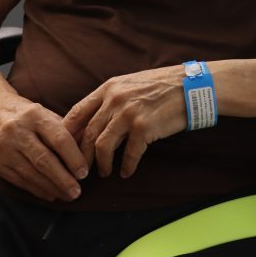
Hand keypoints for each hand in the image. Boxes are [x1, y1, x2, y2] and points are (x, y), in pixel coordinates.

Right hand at [0, 91, 87, 201]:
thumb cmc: (25, 114)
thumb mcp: (44, 113)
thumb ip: (64, 130)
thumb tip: (86, 152)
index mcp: (34, 114)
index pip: (59, 139)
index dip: (74, 158)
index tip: (84, 173)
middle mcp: (15, 130)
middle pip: (44, 160)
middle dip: (63, 179)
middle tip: (77, 192)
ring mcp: (0, 147)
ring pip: (30, 173)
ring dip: (51, 188)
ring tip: (67, 195)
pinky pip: (17, 180)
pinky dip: (36, 189)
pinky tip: (50, 194)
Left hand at [63, 65, 187, 178]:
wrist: (190, 86)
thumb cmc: (162, 86)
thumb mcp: (131, 84)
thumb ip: (111, 98)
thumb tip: (94, 120)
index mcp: (109, 88)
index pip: (77, 112)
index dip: (67, 134)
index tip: (64, 149)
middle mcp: (115, 100)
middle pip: (87, 134)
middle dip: (82, 156)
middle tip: (82, 169)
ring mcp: (128, 114)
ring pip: (102, 146)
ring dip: (101, 164)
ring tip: (104, 172)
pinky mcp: (144, 128)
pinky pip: (128, 154)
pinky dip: (126, 166)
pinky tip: (126, 172)